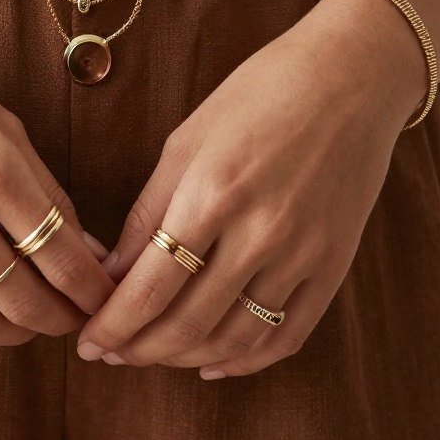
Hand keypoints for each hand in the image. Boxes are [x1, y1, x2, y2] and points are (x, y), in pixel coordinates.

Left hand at [76, 0, 424, 375]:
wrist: (350, 78)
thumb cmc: (257, 96)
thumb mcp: (186, 142)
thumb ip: (148, 212)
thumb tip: (113, 274)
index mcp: (212, 193)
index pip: (150, 287)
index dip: (113, 325)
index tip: (88, 341)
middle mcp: (260, 232)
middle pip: (188, 322)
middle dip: (139, 349)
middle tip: (112, 353)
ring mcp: (303, 254)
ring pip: (234, 339)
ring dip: (185, 358)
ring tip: (152, 354)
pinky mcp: (335, 266)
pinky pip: (287, 335)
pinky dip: (247, 361)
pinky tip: (214, 362)